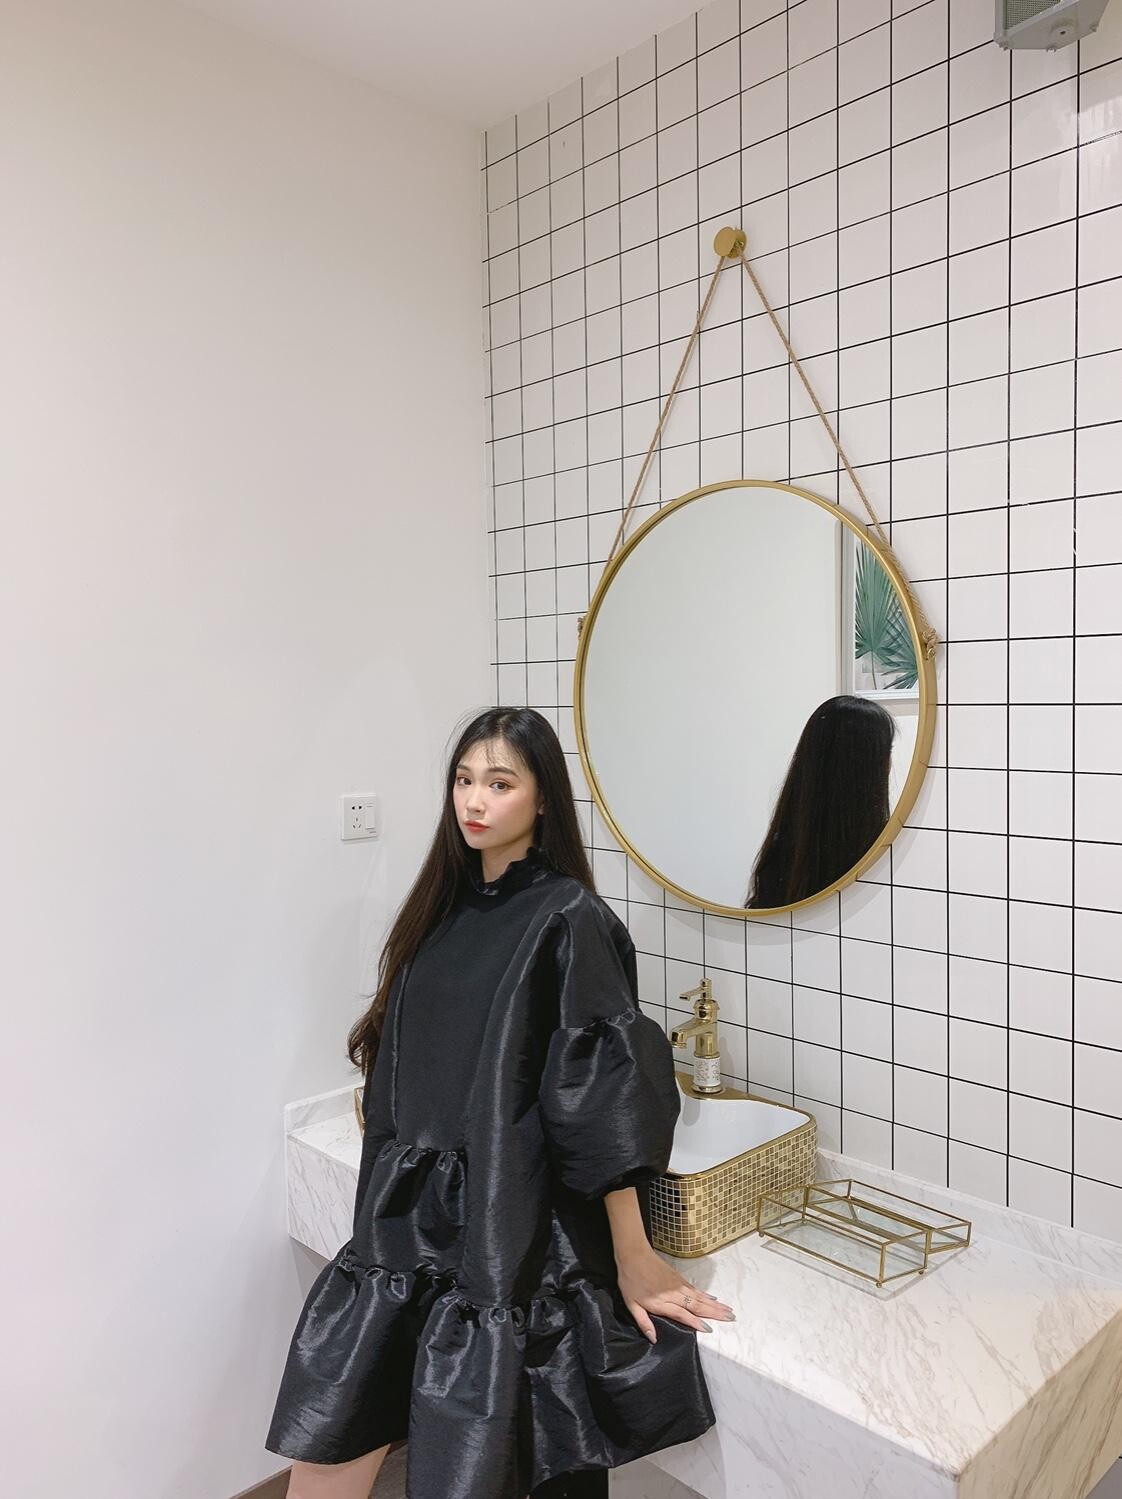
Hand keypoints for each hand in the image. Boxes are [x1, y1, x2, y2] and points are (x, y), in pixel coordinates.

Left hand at [615, 1246, 735, 1342]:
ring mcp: (678, 1285)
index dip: (696, 1323)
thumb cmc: (630, 1280)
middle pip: (697, 1305)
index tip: (709, 1329)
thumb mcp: (631, 1304)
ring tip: (728, 1310)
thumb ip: (644, 1323)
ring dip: (715, 1304)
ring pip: (700, 1297)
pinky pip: (696, 1289)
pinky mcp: (678, 1277)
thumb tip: (654, 1339)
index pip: (683, 1315)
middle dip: (715, 1313)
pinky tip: (713, 1298)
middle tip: (731, 1318)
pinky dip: (706, 1294)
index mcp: (662, 1303)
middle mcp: (674, 1294)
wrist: (633, 1253)